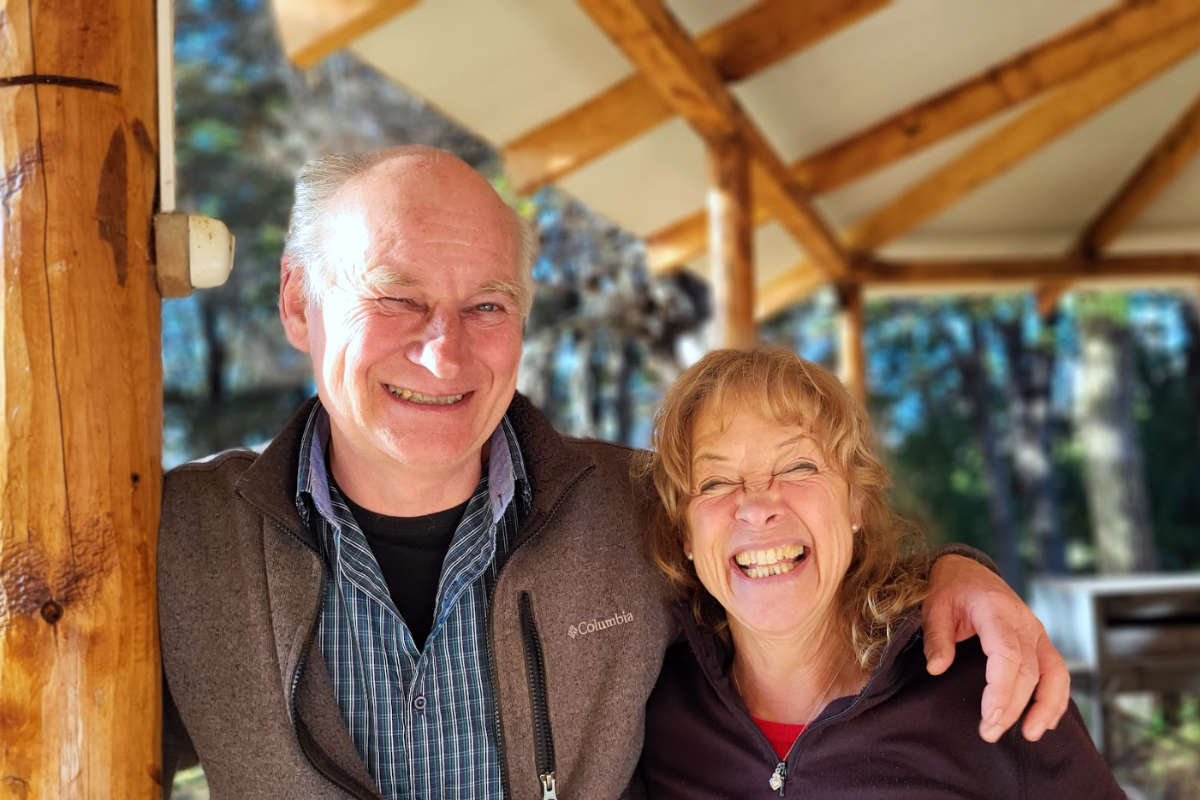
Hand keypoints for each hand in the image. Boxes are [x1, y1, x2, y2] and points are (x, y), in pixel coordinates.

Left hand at [921, 554, 1069, 742]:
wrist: (967, 570)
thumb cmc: (950, 588)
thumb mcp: (934, 606)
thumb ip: (936, 637)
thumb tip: (937, 668)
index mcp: (997, 610)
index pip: (1008, 655)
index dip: (1002, 689)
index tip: (990, 716)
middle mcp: (1024, 622)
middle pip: (1029, 671)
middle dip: (1014, 707)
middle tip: (990, 732)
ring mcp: (1036, 631)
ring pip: (1054, 673)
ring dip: (1045, 707)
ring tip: (1029, 735)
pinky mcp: (1039, 640)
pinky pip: (1057, 670)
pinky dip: (1056, 697)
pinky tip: (1046, 720)